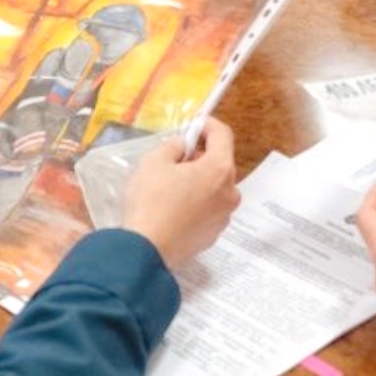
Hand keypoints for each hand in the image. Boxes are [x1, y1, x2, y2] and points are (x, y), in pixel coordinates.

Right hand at [121, 118, 240, 267]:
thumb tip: (183, 147)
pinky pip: (208, 209)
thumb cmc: (151, 202)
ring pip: (215, 188)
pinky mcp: (213, 235)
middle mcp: (229, 193)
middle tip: (175, 158)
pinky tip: (173, 208)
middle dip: (200, 156)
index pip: (222, 135)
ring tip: (171, 185)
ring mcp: (223, 217)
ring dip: (199, 181)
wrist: (146, 251)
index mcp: (219, 170)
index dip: (207, 125)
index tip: (193, 125)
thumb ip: (173, 146)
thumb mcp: (154, 162)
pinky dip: (196, 202)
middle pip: (220, 163)